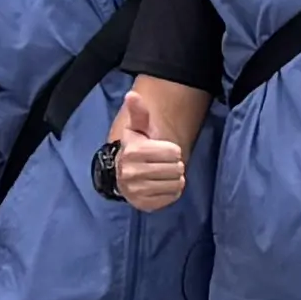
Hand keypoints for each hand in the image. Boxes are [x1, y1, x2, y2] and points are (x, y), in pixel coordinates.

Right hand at [105, 82, 192, 211]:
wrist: (124, 174)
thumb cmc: (138, 147)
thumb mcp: (139, 129)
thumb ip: (139, 113)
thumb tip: (132, 95)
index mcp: (132, 151)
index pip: (174, 152)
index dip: (173, 150)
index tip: (163, 150)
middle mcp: (131, 172)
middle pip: (176, 169)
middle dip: (175, 165)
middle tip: (163, 164)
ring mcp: (136, 190)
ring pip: (176, 183)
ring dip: (175, 178)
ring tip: (163, 174)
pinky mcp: (143, 204)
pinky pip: (172, 197)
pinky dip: (172, 191)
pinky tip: (162, 185)